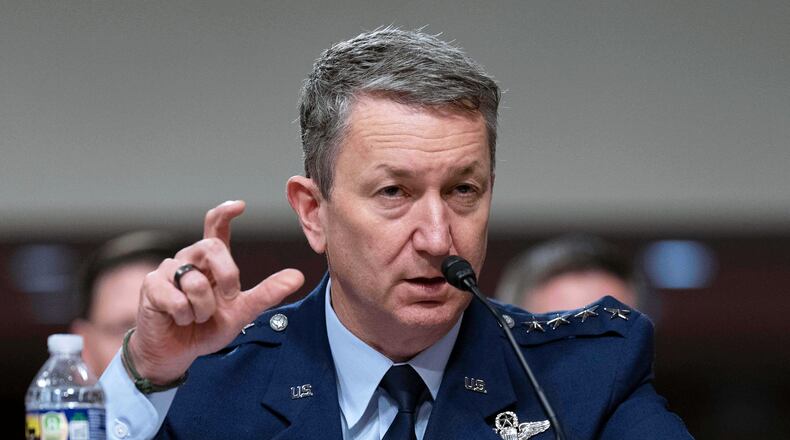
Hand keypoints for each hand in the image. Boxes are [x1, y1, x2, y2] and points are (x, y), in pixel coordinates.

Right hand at [128, 200, 304, 383]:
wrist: (176, 353)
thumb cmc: (206, 328)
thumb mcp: (242, 311)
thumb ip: (267, 293)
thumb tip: (298, 277)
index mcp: (212, 262)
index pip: (216, 227)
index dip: (225, 213)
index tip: (240, 206)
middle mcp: (189, 259)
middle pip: (212, 246)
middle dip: (228, 274)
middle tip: (229, 297)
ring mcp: (167, 271)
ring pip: (195, 280)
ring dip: (204, 308)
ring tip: (197, 318)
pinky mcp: (151, 287)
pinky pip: (176, 299)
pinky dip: (184, 316)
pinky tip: (179, 320)